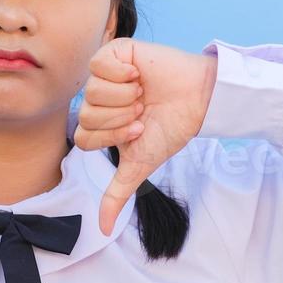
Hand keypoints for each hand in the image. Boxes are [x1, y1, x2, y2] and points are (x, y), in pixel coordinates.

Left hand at [73, 37, 217, 234]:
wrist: (198, 99)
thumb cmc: (170, 129)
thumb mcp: (140, 165)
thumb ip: (116, 194)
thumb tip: (101, 230)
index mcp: (99, 125)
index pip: (84, 137)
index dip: (113, 136)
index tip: (139, 129)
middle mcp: (97, 100)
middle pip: (86, 115)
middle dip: (121, 118)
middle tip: (143, 110)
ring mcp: (104, 76)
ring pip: (92, 91)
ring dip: (124, 97)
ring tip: (143, 93)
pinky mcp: (114, 52)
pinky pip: (99, 64)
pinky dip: (121, 73)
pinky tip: (138, 75)